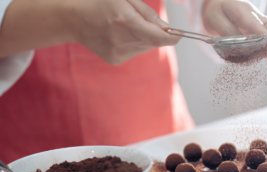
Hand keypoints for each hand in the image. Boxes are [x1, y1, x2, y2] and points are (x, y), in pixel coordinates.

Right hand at [0, 0, 179, 63]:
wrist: (75, 19)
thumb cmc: (101, 4)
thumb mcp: (125, 0)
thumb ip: (148, 14)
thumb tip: (166, 28)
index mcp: (124, 21)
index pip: (156, 36)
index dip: (171, 38)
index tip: (179, 35)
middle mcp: (121, 40)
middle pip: (152, 42)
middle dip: (154, 33)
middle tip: (139, 21)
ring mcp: (117, 52)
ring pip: (145, 47)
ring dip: (143, 38)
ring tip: (125, 27)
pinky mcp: (115, 60)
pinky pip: (135, 52)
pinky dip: (133, 44)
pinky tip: (118, 36)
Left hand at [202, 0, 266, 65]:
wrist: (220, 7)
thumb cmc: (217, 13)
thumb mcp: (214, 19)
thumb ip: (227, 32)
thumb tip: (242, 47)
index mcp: (244, 11)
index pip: (257, 22)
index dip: (266, 34)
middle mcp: (260, 18)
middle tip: (257, 55)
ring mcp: (266, 27)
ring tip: (266, 60)